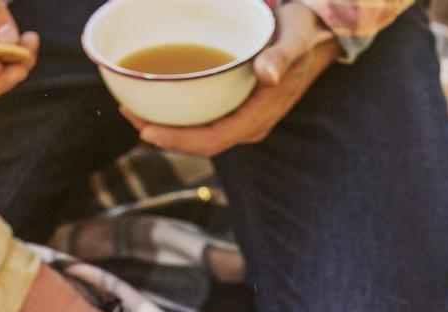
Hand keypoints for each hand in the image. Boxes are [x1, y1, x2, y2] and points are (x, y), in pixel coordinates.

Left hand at [126, 3, 335, 155]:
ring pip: (197, 134)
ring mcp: (242, 118)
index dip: (176, 141)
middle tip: (128, 110)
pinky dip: (177, 113)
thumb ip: (281, 57)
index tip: (146, 130)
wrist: (319, 32)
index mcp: (259, 116)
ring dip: (165, 125)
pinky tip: (158, 96)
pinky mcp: (236, 108)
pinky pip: (202, 120)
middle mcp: (249, 125)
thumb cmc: (305, 32)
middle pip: (198, 142)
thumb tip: (267, 74)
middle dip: (161, 134)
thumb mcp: (296, 38)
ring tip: (133, 105)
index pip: (212, 140)